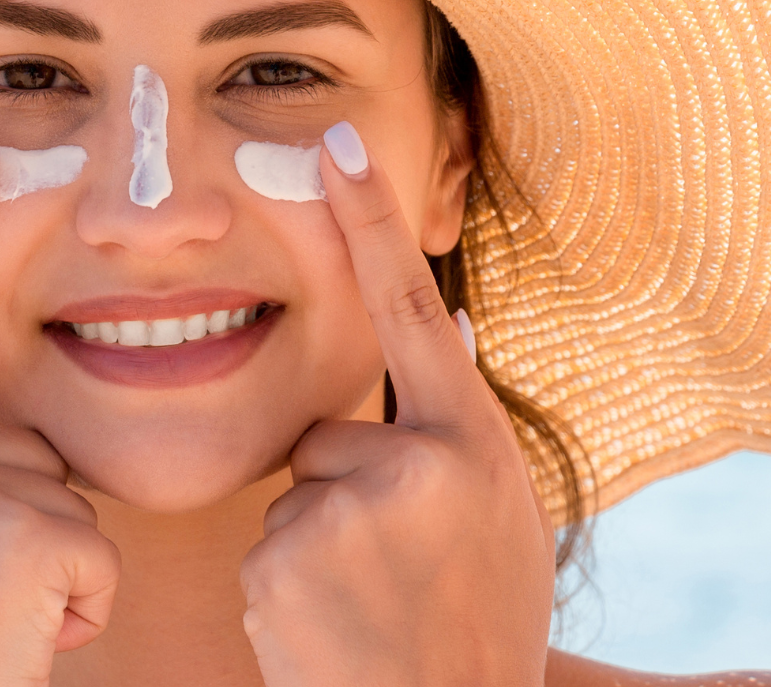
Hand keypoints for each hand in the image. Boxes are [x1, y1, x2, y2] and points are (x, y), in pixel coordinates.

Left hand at [239, 121, 556, 686]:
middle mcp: (418, 464)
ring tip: (369, 607)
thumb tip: (442, 326)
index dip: (372, 219)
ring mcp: (349, 510)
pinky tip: (332, 628)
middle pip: (331, 432)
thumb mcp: (503, 520)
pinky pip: (267, 543)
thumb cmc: (479, 631)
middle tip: (393, 572)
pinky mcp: (287, 560)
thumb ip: (463, 432)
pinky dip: (288, 585)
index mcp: (475, 445)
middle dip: (344, 491)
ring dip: (318, 543)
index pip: (412, 308)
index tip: (334, 140)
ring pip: (297, 491)